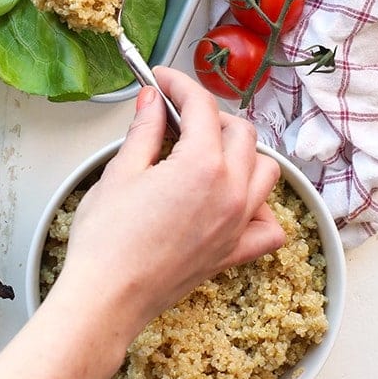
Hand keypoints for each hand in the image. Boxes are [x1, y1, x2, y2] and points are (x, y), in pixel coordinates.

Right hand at [57, 67, 284, 354]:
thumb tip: (152, 100)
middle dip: (209, 114)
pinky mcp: (234, 252)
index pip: (201, 106)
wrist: (107, 298)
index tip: (161, 80)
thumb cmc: (107, 240)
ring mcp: (238, 223)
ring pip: (265, 170)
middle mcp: (231, 191)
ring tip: (206, 151)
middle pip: (240, 131)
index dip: (179, 84)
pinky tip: (234, 200)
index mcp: (201, 165)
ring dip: (241, 152)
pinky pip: (270, 224)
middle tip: (176, 114)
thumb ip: (144, 129)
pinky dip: (261, 207)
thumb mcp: (120, 171)